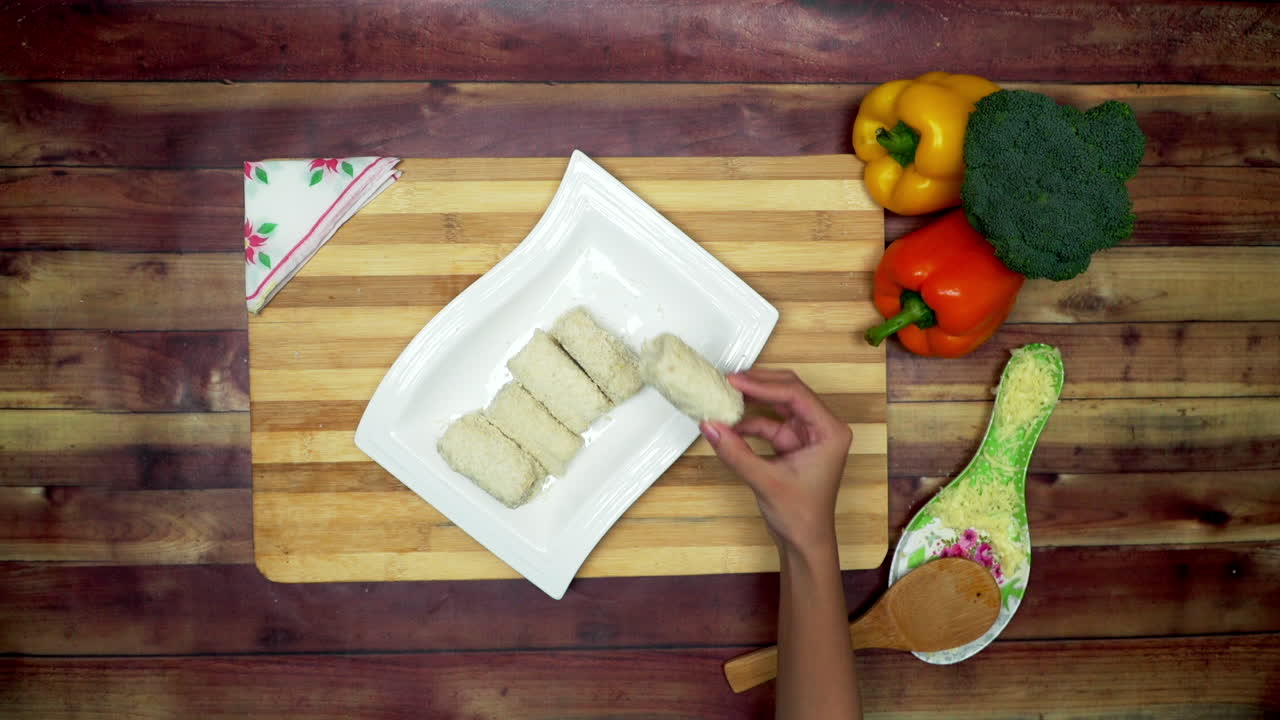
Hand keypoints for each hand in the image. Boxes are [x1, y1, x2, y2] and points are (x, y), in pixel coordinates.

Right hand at [700, 368, 852, 554]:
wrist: (804, 542)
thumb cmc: (802, 516)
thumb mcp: (765, 481)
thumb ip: (736, 452)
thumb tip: (711, 426)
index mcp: (830, 432)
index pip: (795, 395)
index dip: (763, 385)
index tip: (736, 381)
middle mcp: (821, 428)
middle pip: (788, 392)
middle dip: (757, 385)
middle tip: (728, 381)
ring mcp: (806, 435)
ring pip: (777, 405)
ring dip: (751, 403)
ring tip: (725, 398)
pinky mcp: (791, 443)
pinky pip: (767, 423)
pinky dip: (748, 423)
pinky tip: (729, 424)